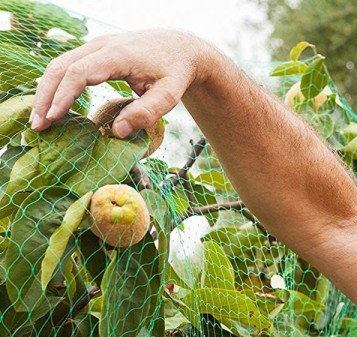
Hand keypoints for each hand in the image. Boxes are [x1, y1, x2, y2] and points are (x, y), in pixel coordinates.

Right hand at [31, 29, 210, 136]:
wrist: (180, 48)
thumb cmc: (176, 72)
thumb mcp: (169, 95)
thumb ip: (146, 113)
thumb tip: (117, 131)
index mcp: (117, 55)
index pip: (79, 72)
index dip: (64, 95)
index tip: (54, 118)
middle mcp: (101, 46)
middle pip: (61, 66)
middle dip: (46, 96)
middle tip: (37, 125)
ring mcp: (96, 47)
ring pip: (60, 64)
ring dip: (46, 91)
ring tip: (40, 120)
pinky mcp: (96, 52)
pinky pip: (68, 66)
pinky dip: (56, 85)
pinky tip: (53, 106)